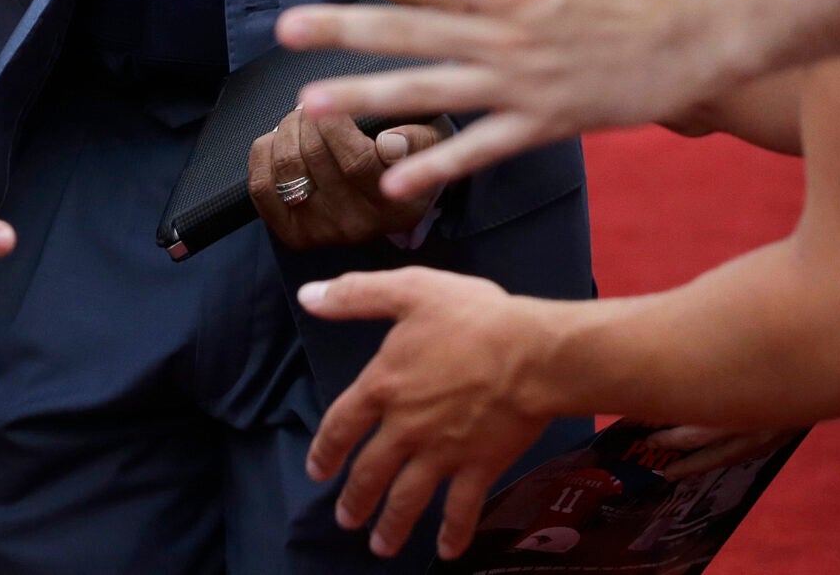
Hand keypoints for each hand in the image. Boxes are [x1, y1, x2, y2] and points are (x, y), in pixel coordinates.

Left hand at [250, 107, 444, 250]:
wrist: (393, 193)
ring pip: (287, 169)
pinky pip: (261, 187)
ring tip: (300, 118)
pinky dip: (264, 153)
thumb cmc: (410, 155)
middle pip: (314, 158)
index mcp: (394, 204)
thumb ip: (416, 138)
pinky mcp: (293, 233)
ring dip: (285, 130)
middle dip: (307, 117)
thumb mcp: (432, 141)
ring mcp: (322, 232)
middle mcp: (358, 225)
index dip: (334, 120)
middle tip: (313, 103)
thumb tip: (389, 142)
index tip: (334, 96)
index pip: (355, 160)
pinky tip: (279, 140)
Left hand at [277, 0, 748, 201]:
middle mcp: (505, 35)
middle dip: (340, 33)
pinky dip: (437, 162)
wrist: (719, 26)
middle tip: (282, 34)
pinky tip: (394, 178)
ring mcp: (523, 85)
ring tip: (312, 105)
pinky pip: (481, 148)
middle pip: (406, 33)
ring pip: (429, 95)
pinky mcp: (548, 122)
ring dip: (367, 100)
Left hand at [299, 268, 557, 559]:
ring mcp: (442, 453)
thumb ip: (355, 295)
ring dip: (391, 525)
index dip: (325, 449)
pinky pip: (461, 509)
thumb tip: (307, 296)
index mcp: (384, 386)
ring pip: (407, 499)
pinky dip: (453, 533)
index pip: (341, 424)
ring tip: (380, 545)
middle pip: (370, 472)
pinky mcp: (478, 467)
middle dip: (355, 499)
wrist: (532, 354)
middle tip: (346, 518)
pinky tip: (448, 551)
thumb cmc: (473, 318)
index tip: (317, 471)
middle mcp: (405, 428)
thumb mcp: (409, 291)